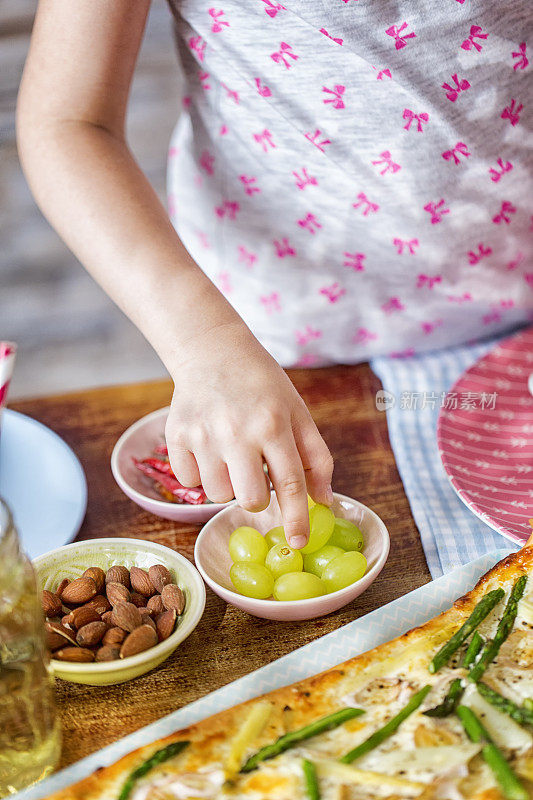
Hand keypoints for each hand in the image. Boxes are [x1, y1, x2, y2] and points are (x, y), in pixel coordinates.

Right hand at [165, 321, 332, 546]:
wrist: (212, 350)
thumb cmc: (261, 384)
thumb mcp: (297, 411)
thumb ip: (315, 457)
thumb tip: (323, 501)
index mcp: (273, 424)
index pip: (290, 484)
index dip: (297, 519)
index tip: (298, 543)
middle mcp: (236, 431)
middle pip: (250, 499)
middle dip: (257, 498)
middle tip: (256, 477)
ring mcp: (202, 434)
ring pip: (218, 494)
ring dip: (228, 484)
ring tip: (230, 454)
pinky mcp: (176, 436)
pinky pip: (189, 482)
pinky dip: (201, 473)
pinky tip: (207, 447)